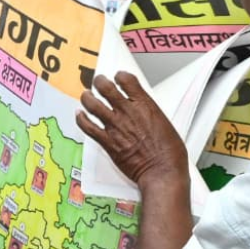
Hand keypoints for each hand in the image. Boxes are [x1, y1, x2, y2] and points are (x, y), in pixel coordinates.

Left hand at [76, 72, 188, 187]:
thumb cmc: (169, 154)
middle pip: (106, 87)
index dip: (120, 76)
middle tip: (98, 82)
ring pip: (92, 104)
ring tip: (86, 96)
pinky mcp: (107, 142)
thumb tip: (144, 112)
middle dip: (99, 82)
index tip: (118, 77)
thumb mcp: (165, 123)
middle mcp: (128, 113)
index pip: (127, 80)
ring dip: (87, 98)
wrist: (162, 172)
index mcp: (145, 106)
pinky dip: (80, 119)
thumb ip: (150, 113)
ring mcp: (116, 126)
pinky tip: (79, 115)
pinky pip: (87, 127)